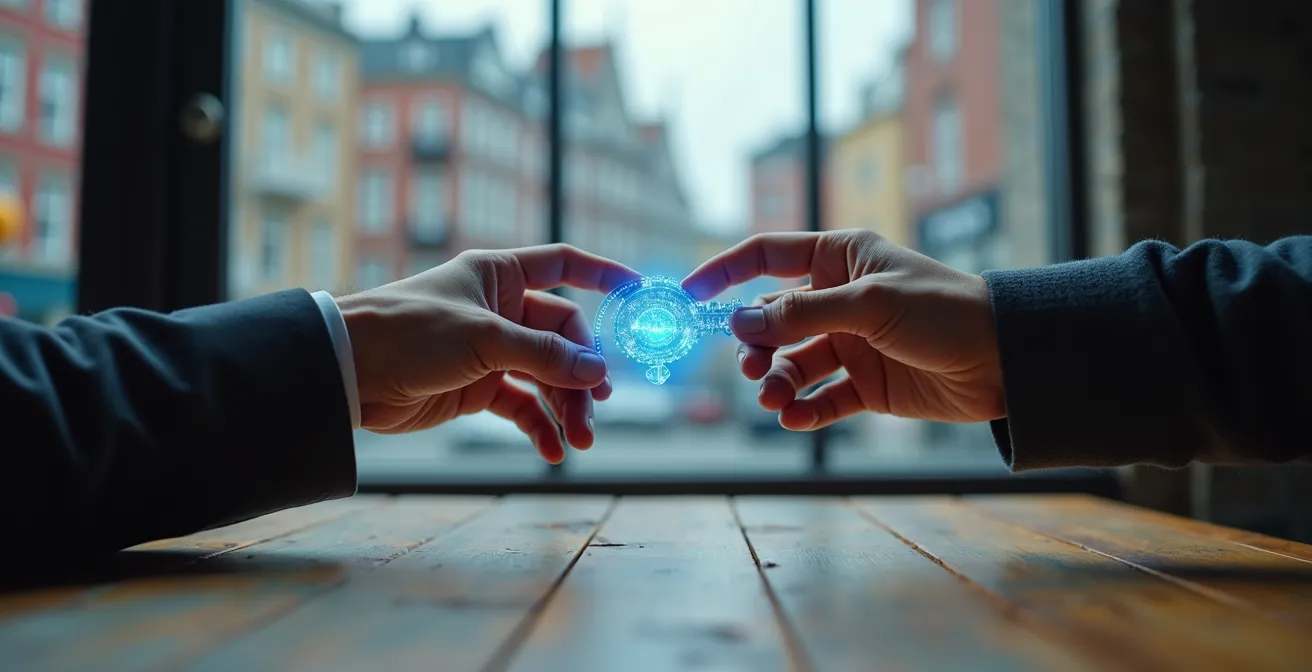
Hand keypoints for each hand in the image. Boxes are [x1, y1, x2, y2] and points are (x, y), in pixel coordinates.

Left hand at [336, 244, 639, 462]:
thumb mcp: (483, 338)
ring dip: (566, 407)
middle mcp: (500, 310)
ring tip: (580, 440)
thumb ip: (545, 355)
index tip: (639, 292)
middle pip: (564, 336)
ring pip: (547, 376)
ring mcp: (491, 351)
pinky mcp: (478, 388)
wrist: (346, 373)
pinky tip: (553, 450)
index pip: (564, 266)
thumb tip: (599, 372)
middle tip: (596, 405)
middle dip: (582, 372)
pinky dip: (540, 427)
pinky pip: (523, 406)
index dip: (602, 274)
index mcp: (500, 275)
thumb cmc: (408, 332)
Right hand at [681, 229, 1002, 430]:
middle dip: (754, 344)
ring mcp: (850, 344)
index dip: (724, 273)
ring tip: (775, 400)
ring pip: (791, 363)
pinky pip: (820, 399)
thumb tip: (740, 323)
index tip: (689, 297)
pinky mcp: (865, 385)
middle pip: (771, 319)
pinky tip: (797, 419)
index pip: (766, 256)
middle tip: (753, 367)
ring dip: (776, 382)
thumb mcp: (869, 304)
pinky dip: (804, 411)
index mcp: (839, 258)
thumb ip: (802, 314)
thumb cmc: (944, 310)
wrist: (1004, 360)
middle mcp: (838, 299)